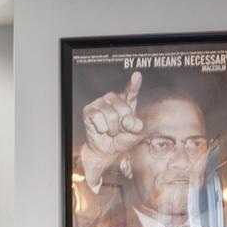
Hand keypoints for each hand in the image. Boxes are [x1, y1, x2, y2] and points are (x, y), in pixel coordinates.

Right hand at [79, 72, 144, 190]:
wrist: (106, 151)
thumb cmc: (121, 139)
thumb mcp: (134, 134)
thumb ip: (136, 126)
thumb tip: (128, 121)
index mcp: (127, 102)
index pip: (132, 91)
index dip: (134, 84)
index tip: (137, 75)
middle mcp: (113, 99)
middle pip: (123, 109)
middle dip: (123, 125)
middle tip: (119, 130)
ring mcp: (100, 103)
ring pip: (111, 115)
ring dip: (112, 129)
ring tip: (110, 131)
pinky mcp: (89, 110)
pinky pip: (98, 117)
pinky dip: (102, 128)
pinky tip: (101, 129)